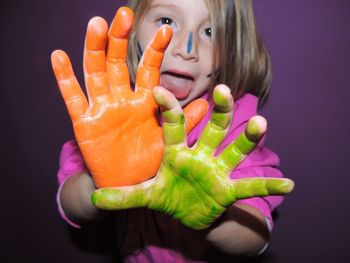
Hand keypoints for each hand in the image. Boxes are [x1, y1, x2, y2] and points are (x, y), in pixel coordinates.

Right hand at [51, 7, 206, 187]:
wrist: (129, 185)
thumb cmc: (150, 161)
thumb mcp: (169, 139)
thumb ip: (183, 121)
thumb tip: (206, 104)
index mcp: (143, 101)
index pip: (147, 69)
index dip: (155, 50)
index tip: (167, 31)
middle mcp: (121, 99)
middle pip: (117, 63)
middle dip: (120, 39)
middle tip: (123, 14)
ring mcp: (101, 108)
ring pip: (95, 73)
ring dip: (94, 49)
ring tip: (97, 24)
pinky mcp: (84, 123)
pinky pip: (73, 98)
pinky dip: (65, 78)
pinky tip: (59, 56)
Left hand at [91, 85, 294, 229]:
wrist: (186, 213)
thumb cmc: (167, 196)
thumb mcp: (146, 195)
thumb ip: (124, 196)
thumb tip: (95, 198)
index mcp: (177, 151)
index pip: (173, 126)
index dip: (168, 109)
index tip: (160, 90)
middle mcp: (200, 155)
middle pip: (212, 128)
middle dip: (218, 111)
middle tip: (223, 90)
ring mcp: (216, 170)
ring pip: (234, 149)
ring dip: (248, 138)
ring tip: (261, 123)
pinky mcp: (228, 189)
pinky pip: (249, 187)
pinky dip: (268, 186)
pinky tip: (289, 184)